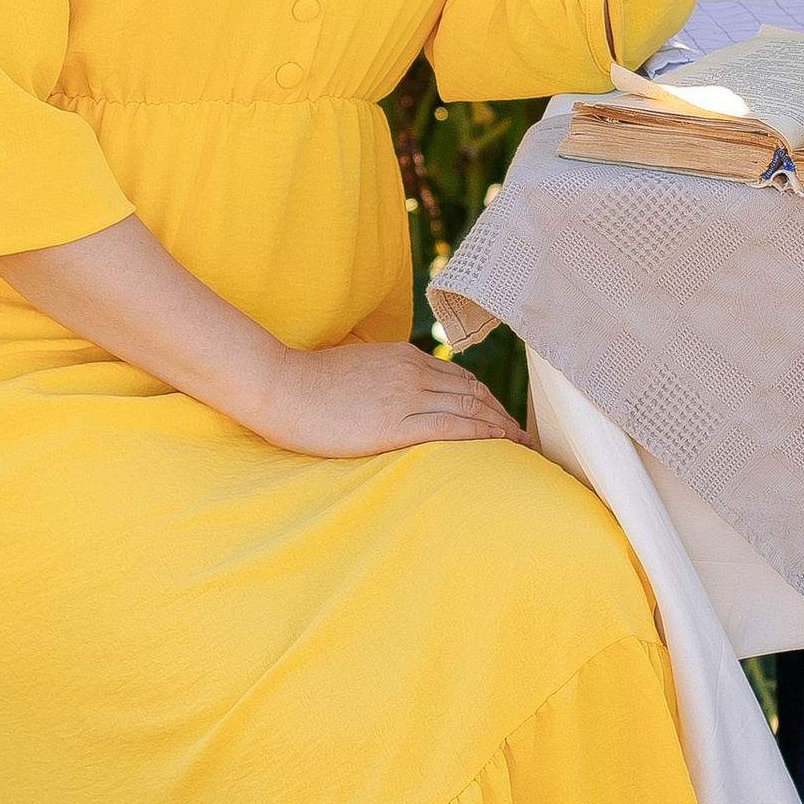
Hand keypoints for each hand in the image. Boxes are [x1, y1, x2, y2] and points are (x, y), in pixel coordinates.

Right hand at [248, 336, 532, 459]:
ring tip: (520, 446)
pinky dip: (481, 435)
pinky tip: (498, 446)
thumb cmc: (309, 385)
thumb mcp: (358, 370)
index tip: (501, 417)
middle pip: (474, 392)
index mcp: (404, 357)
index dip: (487, 399)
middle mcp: (412, 371)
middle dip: (502, 415)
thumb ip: (386, 378)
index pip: (460, 377)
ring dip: (500, 427)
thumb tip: (398, 398)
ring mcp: (405, 395)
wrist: (280, 387)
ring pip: (469, 408)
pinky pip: (450, 427)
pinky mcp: (394, 423)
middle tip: (522, 436)